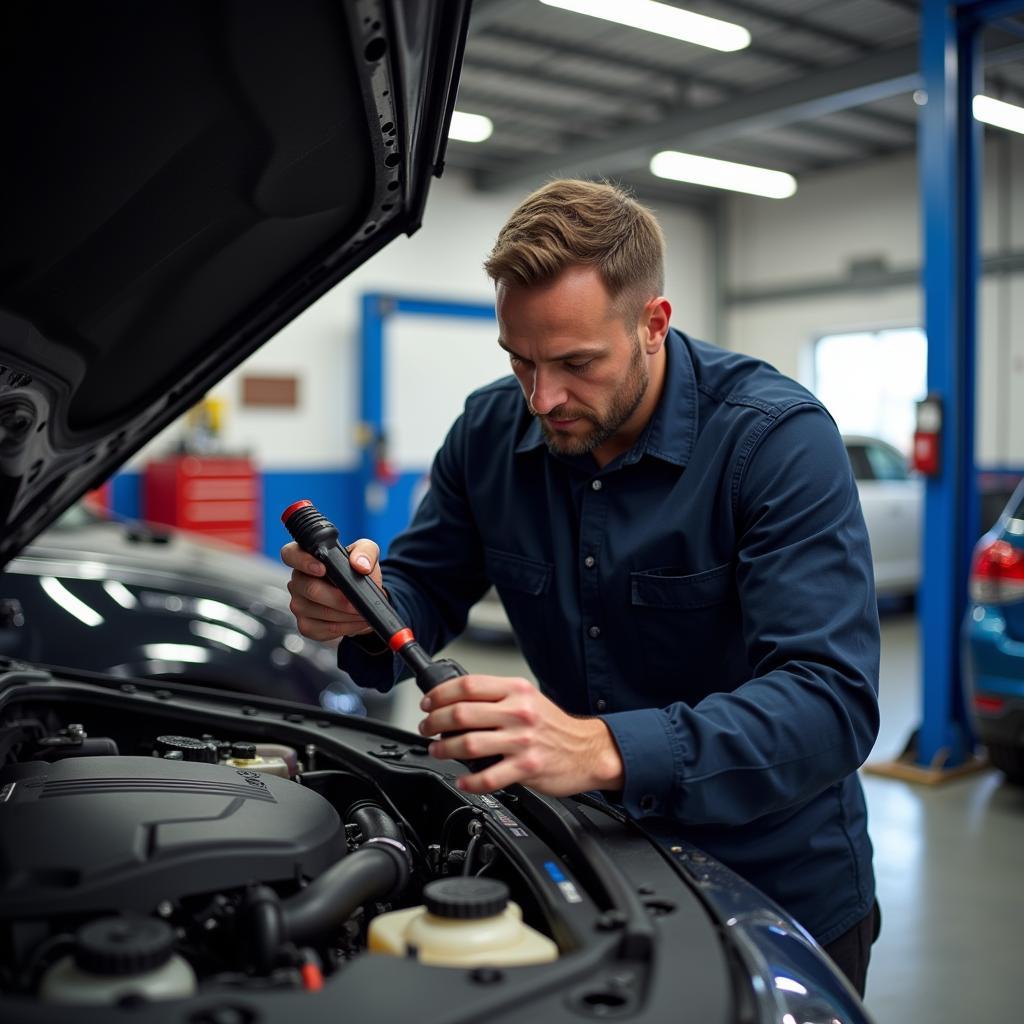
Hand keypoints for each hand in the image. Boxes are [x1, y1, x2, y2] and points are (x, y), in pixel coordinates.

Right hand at [280, 538, 382, 641]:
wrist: (364, 598)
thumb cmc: (358, 572)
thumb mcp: (367, 552)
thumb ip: (365, 552)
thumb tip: (360, 565)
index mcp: (306, 557)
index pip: (290, 555)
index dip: (303, 562)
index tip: (323, 570)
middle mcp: (298, 580)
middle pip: (310, 589)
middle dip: (339, 598)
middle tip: (358, 602)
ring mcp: (299, 604)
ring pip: (320, 611)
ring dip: (346, 614)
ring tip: (363, 611)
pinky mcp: (306, 625)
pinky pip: (325, 629)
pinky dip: (346, 627)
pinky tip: (357, 621)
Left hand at [418, 675, 623, 796]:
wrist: (589, 750)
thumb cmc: (555, 726)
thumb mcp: (528, 699)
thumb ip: (497, 697)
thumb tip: (457, 702)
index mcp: (517, 690)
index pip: (468, 686)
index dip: (441, 694)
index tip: (428, 703)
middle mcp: (519, 712)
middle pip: (462, 713)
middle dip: (435, 722)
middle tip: (427, 728)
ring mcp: (523, 741)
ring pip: (469, 743)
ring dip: (444, 749)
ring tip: (438, 751)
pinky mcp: (527, 767)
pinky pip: (488, 777)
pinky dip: (469, 781)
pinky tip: (462, 780)